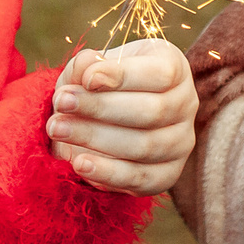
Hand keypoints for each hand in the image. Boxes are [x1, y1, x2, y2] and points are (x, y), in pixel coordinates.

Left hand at [50, 38, 197, 194]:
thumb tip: (87, 73)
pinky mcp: (168, 174)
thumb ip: (87, 65)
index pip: (160, 73)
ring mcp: (181, 142)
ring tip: (58, 129)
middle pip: (152, 111)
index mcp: (174, 69)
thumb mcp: (92, 67)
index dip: (124, 76)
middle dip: (101, 109)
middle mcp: (186, 104)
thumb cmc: (100, 86)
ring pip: (144, 146)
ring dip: (96, 139)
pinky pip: (140, 179)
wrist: (104, 121)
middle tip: (62, 103)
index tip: (87, 79)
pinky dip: (108, 173)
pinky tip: (79, 163)